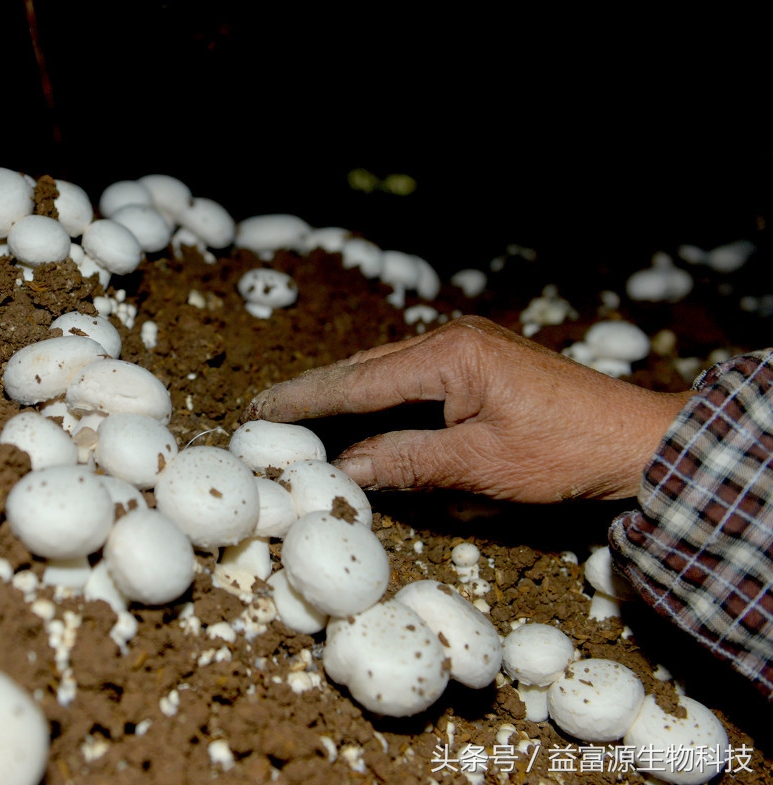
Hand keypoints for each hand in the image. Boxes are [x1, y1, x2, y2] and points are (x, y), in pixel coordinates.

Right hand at [243, 316, 692, 502]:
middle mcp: (453, 340)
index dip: (305, 400)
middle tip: (263, 410)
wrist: (635, 439)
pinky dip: (377, 395)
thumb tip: (343, 468)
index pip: (359, 382)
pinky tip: (356, 411)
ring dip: (343, 393)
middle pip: (365, 368)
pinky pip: (411, 377)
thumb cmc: (563, 453)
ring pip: (386, 370)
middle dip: (314, 392)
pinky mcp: (479, 363)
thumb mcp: (479, 467)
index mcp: (450, 355)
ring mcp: (468, 347)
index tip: (260, 410)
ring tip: (296, 413)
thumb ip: (405, 462)